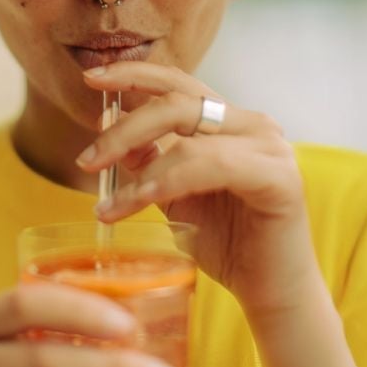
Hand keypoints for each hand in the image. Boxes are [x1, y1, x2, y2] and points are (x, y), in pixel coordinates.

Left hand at [75, 61, 323, 320]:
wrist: (270, 291)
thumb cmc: (227, 244)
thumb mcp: (174, 196)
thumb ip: (149, 161)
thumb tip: (108, 128)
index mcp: (229, 122)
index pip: (177, 84)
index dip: (133, 75)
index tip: (90, 79)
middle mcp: (253, 125)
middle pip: (177, 102)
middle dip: (124, 128)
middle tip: (87, 160)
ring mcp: (270, 147)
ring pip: (188, 136)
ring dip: (139, 167)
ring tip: (108, 204)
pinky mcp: (279, 176)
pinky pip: (210, 165)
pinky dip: (167, 180)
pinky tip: (138, 200)